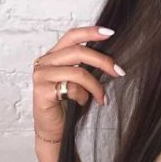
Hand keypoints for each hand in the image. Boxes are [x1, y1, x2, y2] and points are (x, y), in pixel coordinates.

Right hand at [32, 25, 124, 143]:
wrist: (54, 129)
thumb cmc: (68, 104)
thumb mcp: (78, 79)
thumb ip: (85, 65)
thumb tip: (110, 58)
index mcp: (53, 55)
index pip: (72, 36)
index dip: (91, 32)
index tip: (110, 33)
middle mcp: (45, 62)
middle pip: (78, 52)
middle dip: (102, 61)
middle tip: (119, 72)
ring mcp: (41, 76)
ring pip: (78, 72)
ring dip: (96, 86)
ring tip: (102, 98)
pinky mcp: (42, 91)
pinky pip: (71, 89)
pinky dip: (83, 97)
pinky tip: (82, 103)